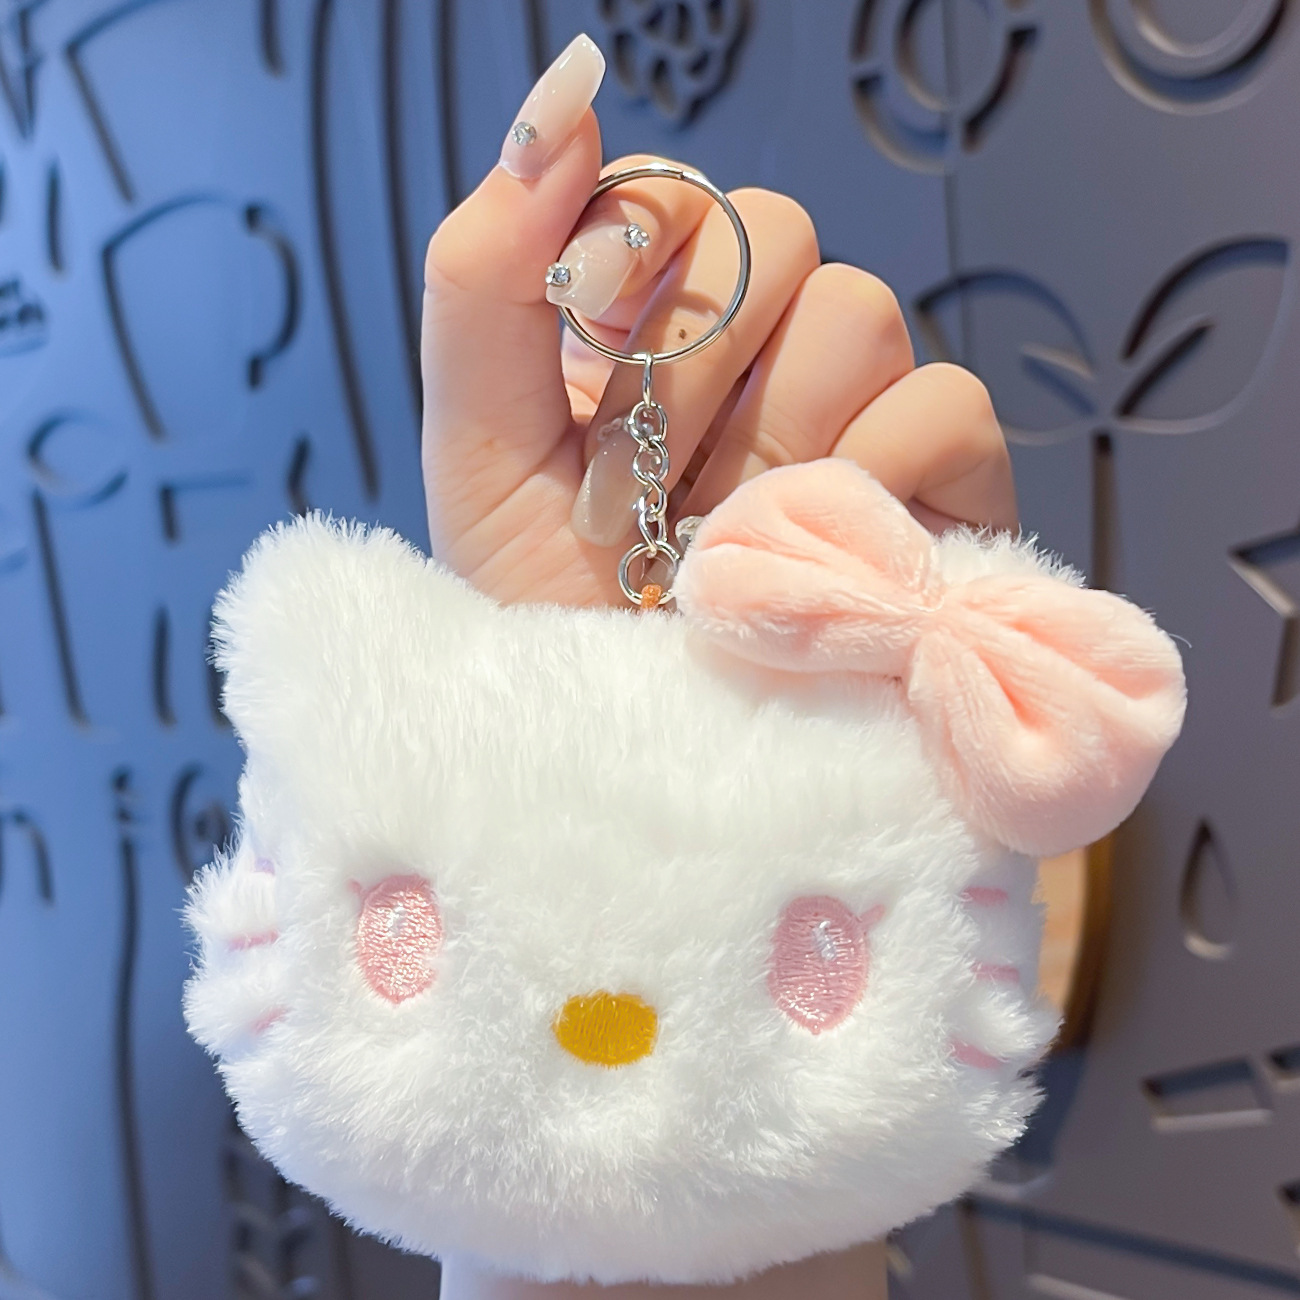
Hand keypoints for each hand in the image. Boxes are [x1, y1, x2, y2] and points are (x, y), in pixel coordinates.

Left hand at [422, 34, 1014, 610]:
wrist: (624, 752)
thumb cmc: (545, 614)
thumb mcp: (480, 449)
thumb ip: (487, 276)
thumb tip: (562, 90)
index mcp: (656, 332)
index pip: (677, 190)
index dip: (637, 249)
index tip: (592, 350)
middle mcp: (765, 354)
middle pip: (776, 232)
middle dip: (688, 371)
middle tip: (640, 498)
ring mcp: (858, 414)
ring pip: (859, 311)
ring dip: (767, 442)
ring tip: (718, 550)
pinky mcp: (944, 485)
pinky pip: (943, 404)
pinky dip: (867, 482)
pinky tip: (809, 562)